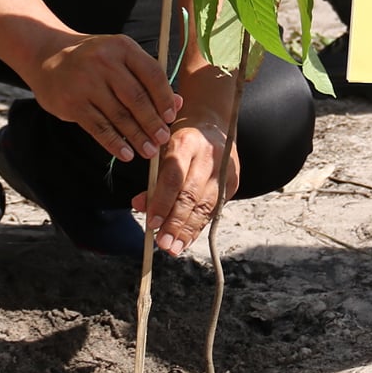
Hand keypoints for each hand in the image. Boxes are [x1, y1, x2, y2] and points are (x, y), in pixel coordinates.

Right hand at [28, 31, 179, 163]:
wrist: (47, 57)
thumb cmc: (94, 60)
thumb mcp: (120, 59)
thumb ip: (147, 78)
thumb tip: (177, 104)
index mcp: (122, 47)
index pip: (152, 73)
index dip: (164, 98)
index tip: (171, 117)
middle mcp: (104, 61)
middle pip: (136, 97)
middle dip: (152, 122)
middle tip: (162, 139)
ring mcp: (85, 82)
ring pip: (118, 115)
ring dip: (136, 137)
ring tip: (148, 151)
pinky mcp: (71, 102)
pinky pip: (98, 127)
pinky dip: (114, 143)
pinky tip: (125, 154)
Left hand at [134, 121, 239, 256]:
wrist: (213, 124)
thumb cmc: (180, 139)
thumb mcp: (163, 150)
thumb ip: (152, 178)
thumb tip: (138, 205)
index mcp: (187, 142)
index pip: (174, 177)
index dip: (162, 202)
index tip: (151, 223)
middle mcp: (209, 156)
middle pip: (191, 195)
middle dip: (175, 223)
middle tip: (163, 244)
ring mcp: (225, 170)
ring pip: (205, 206)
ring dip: (188, 230)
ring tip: (174, 248)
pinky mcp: (233, 182)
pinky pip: (214, 209)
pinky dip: (198, 227)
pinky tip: (186, 240)